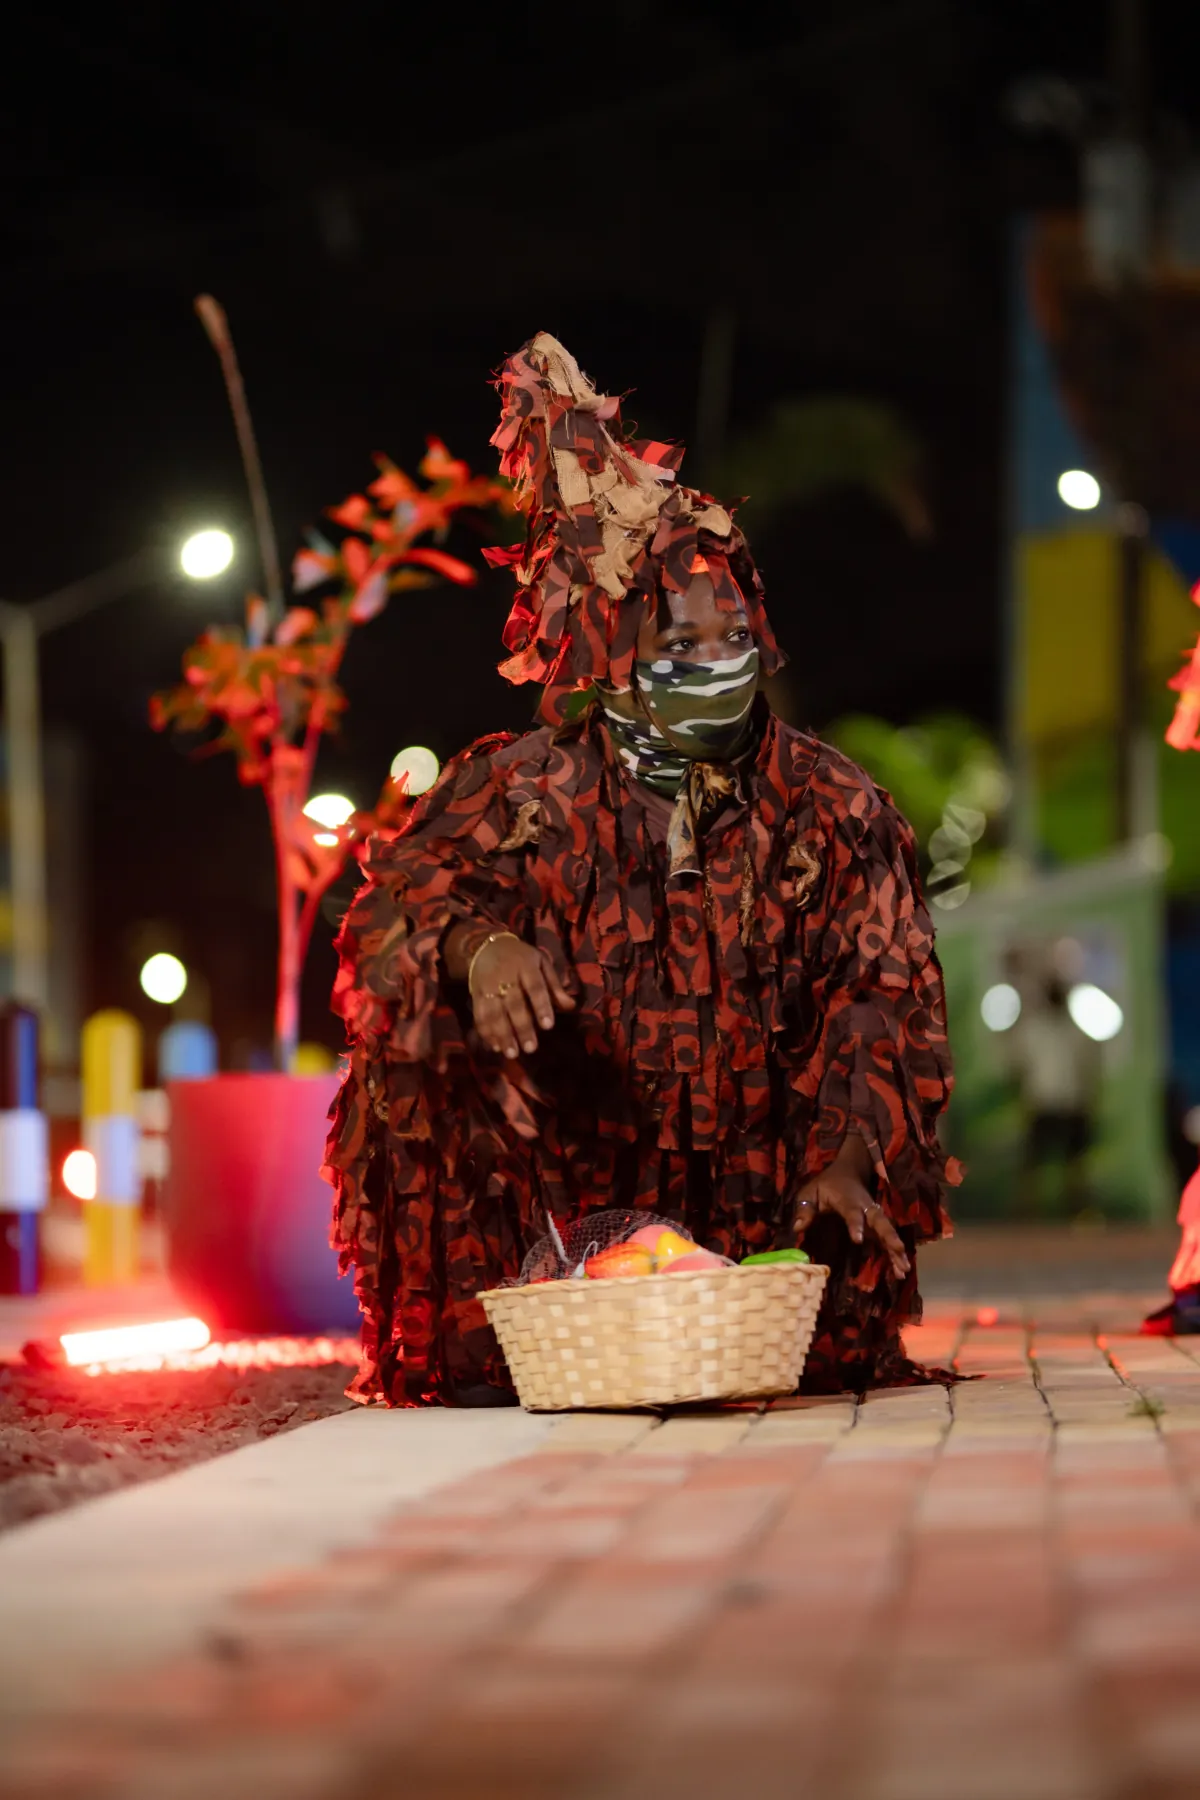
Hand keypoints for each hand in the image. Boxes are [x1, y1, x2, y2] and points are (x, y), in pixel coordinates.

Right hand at [468, 934, 574, 1058]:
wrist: (486, 946)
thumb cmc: (520, 957)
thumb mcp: (541, 963)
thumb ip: (554, 985)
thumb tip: (571, 1007)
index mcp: (526, 966)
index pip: (535, 987)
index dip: (541, 1006)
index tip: (548, 1026)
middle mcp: (506, 976)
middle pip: (514, 1004)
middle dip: (521, 1027)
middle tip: (530, 1049)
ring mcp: (488, 986)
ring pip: (494, 1012)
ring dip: (502, 1035)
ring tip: (511, 1053)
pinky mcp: (476, 995)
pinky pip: (479, 1015)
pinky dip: (485, 1032)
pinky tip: (494, 1047)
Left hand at [794, 1139, 909, 1279]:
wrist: (849, 1169)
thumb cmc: (827, 1183)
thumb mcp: (810, 1191)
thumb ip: (805, 1209)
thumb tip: (797, 1228)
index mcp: (847, 1200)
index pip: (852, 1213)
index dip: (856, 1225)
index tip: (858, 1240)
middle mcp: (865, 1208)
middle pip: (880, 1221)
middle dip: (889, 1237)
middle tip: (899, 1252)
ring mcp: (874, 1215)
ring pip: (888, 1231)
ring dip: (896, 1249)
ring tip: (904, 1269)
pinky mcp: (877, 1223)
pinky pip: (887, 1238)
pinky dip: (896, 1253)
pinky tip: (902, 1269)